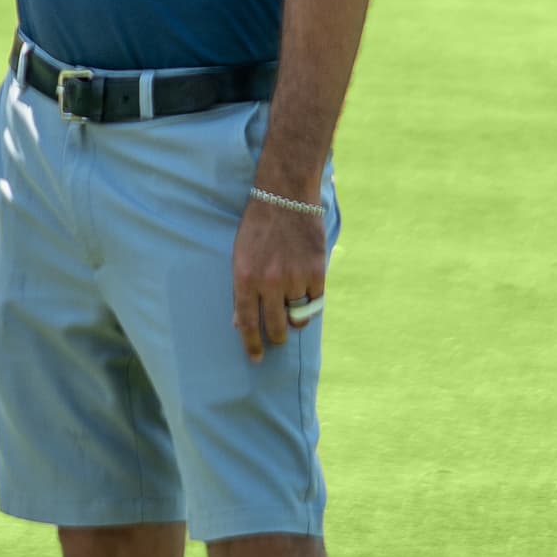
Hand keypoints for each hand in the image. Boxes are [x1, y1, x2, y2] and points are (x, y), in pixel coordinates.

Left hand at [231, 187, 328, 362]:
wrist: (284, 197)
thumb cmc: (256, 228)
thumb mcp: (239, 257)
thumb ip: (241, 290)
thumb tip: (239, 323)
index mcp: (245, 278)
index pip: (247, 323)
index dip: (251, 345)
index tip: (255, 358)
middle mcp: (270, 282)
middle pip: (276, 326)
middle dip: (277, 338)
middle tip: (277, 339)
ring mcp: (295, 277)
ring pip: (298, 315)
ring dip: (295, 317)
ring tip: (291, 307)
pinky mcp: (317, 271)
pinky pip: (316, 301)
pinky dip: (311, 303)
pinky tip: (306, 295)